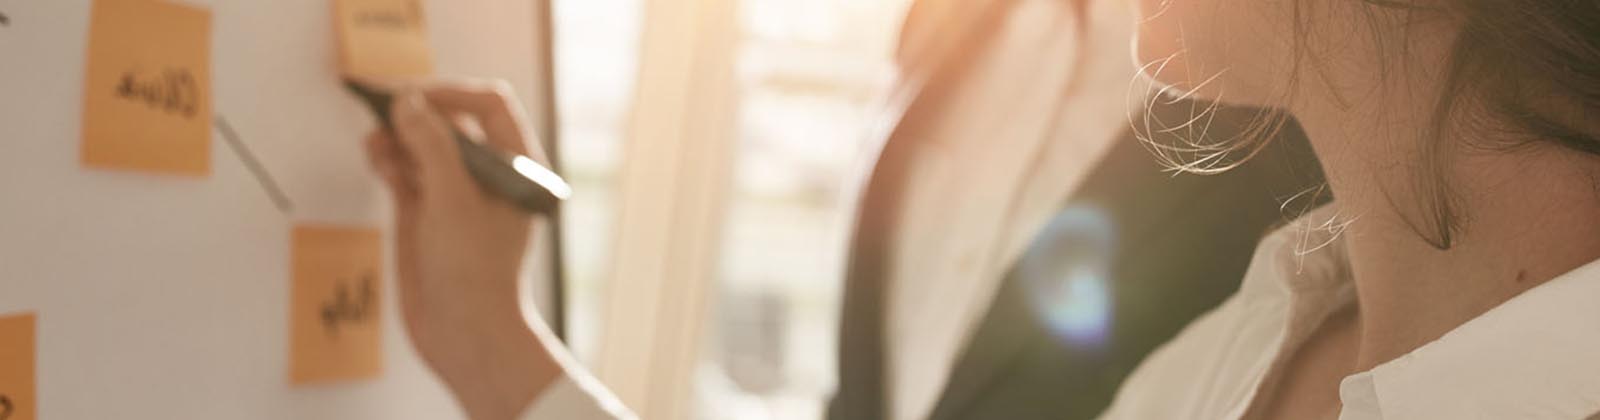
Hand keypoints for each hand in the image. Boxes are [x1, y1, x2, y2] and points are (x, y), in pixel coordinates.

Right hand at [363, 80, 561, 419]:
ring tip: (375, 138)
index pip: (490, 106)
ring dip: (398, 136)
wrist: (466, 336)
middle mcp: (489, 177)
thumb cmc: (477, 274)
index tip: (414, 97)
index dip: (450, 94)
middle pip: (452, 123)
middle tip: (381, 107)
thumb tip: (408, 102)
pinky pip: (407, 174)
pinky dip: (390, 161)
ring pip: (424, 148)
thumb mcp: (453, 201)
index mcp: (518, 167)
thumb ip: (431, 147)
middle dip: (417, 113)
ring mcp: (457, 196)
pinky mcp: (428, 216)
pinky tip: (376, 157)